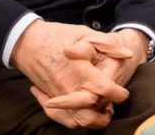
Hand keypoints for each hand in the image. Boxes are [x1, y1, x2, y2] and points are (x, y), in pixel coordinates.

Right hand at [11, 20, 132, 127]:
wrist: (27, 40)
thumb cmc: (57, 35)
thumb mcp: (85, 33)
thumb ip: (107, 45)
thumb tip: (127, 54)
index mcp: (81, 71)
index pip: (106, 90)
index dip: (118, 93)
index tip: (123, 92)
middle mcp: (69, 88)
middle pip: (91, 114)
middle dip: (104, 114)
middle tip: (111, 105)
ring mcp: (58, 96)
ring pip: (78, 120)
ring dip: (91, 121)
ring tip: (99, 110)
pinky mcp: (50, 98)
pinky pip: (62, 118)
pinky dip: (74, 120)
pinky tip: (82, 111)